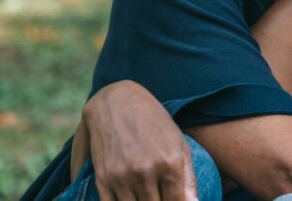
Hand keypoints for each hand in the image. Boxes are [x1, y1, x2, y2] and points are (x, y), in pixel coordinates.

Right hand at [78, 80, 197, 200]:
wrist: (116, 102)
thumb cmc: (154, 122)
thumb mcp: (179, 143)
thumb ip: (188, 177)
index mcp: (170, 162)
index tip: (177, 200)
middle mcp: (146, 172)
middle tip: (161, 195)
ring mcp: (122, 177)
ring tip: (148, 194)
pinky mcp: (103, 179)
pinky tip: (132, 197)